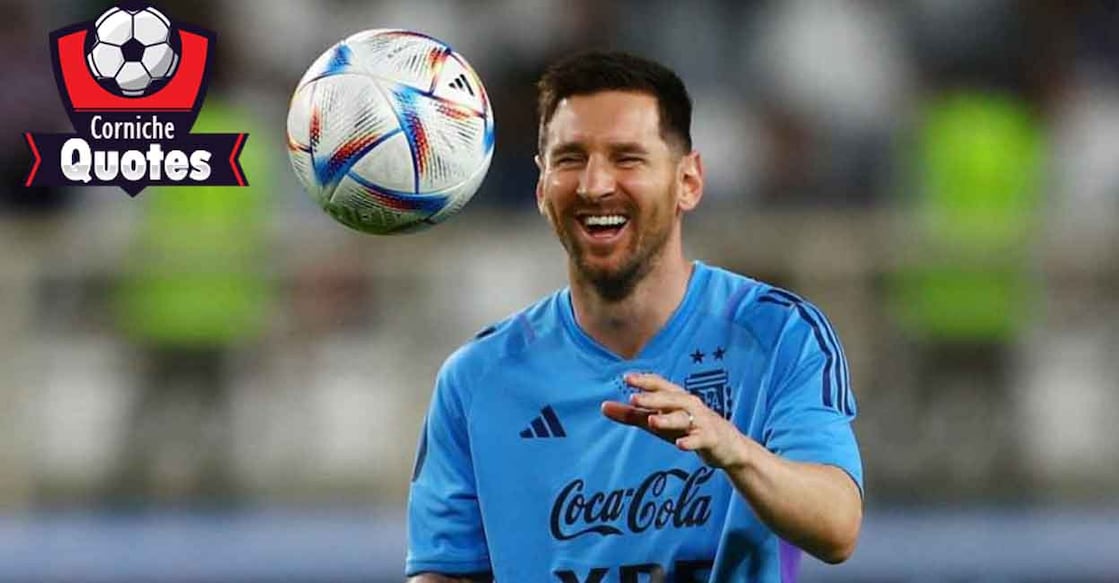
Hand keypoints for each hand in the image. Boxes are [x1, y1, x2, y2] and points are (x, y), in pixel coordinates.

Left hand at [601, 373, 746, 469]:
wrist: (728, 447)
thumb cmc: (688, 428)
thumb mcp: (659, 423)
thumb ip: (631, 415)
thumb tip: (602, 407)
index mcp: (677, 398)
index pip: (660, 385)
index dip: (645, 381)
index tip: (626, 378)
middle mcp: (690, 405)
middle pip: (671, 398)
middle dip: (653, 398)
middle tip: (634, 398)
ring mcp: (702, 422)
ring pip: (683, 418)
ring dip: (668, 419)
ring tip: (651, 421)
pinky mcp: (711, 439)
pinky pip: (700, 439)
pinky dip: (690, 441)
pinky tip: (680, 445)